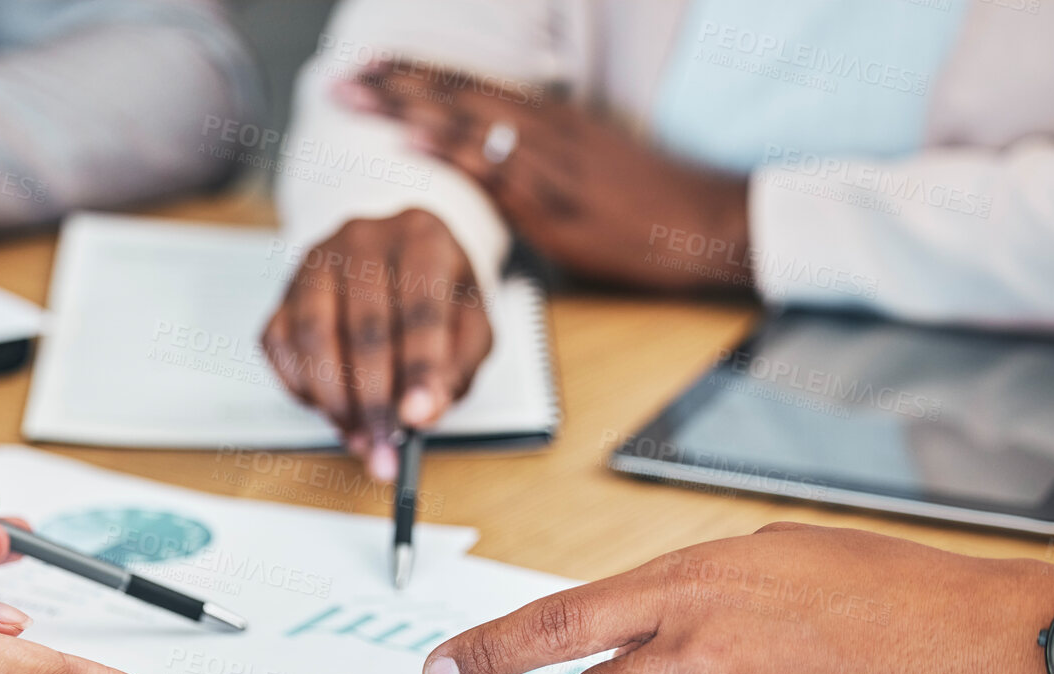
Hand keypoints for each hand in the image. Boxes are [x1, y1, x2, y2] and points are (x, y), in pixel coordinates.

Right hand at [261, 209, 492, 479]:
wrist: (400, 265)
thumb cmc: (437, 297)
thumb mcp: (470, 329)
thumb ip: (455, 370)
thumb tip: (422, 414)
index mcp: (422, 236)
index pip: (420, 308)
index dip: (418, 368)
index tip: (416, 418)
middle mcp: (363, 238)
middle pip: (364, 327)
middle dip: (374, 400)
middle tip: (385, 446)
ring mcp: (315, 261)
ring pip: (314, 337)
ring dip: (334, 399)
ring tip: (359, 435)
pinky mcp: (284, 290)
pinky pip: (280, 346)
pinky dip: (302, 387)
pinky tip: (332, 406)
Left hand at [340, 64, 751, 292]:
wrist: (709, 225)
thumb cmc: (652, 206)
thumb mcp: (589, 171)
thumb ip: (537, 169)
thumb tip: (490, 178)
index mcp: (553, 120)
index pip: (474, 88)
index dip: (421, 77)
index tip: (375, 68)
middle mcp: (546, 130)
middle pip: (459, 95)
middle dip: (397, 85)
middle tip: (344, 78)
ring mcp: (549, 163)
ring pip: (466, 121)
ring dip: (406, 106)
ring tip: (357, 96)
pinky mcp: (556, 201)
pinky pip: (491, 169)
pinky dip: (447, 150)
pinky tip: (410, 140)